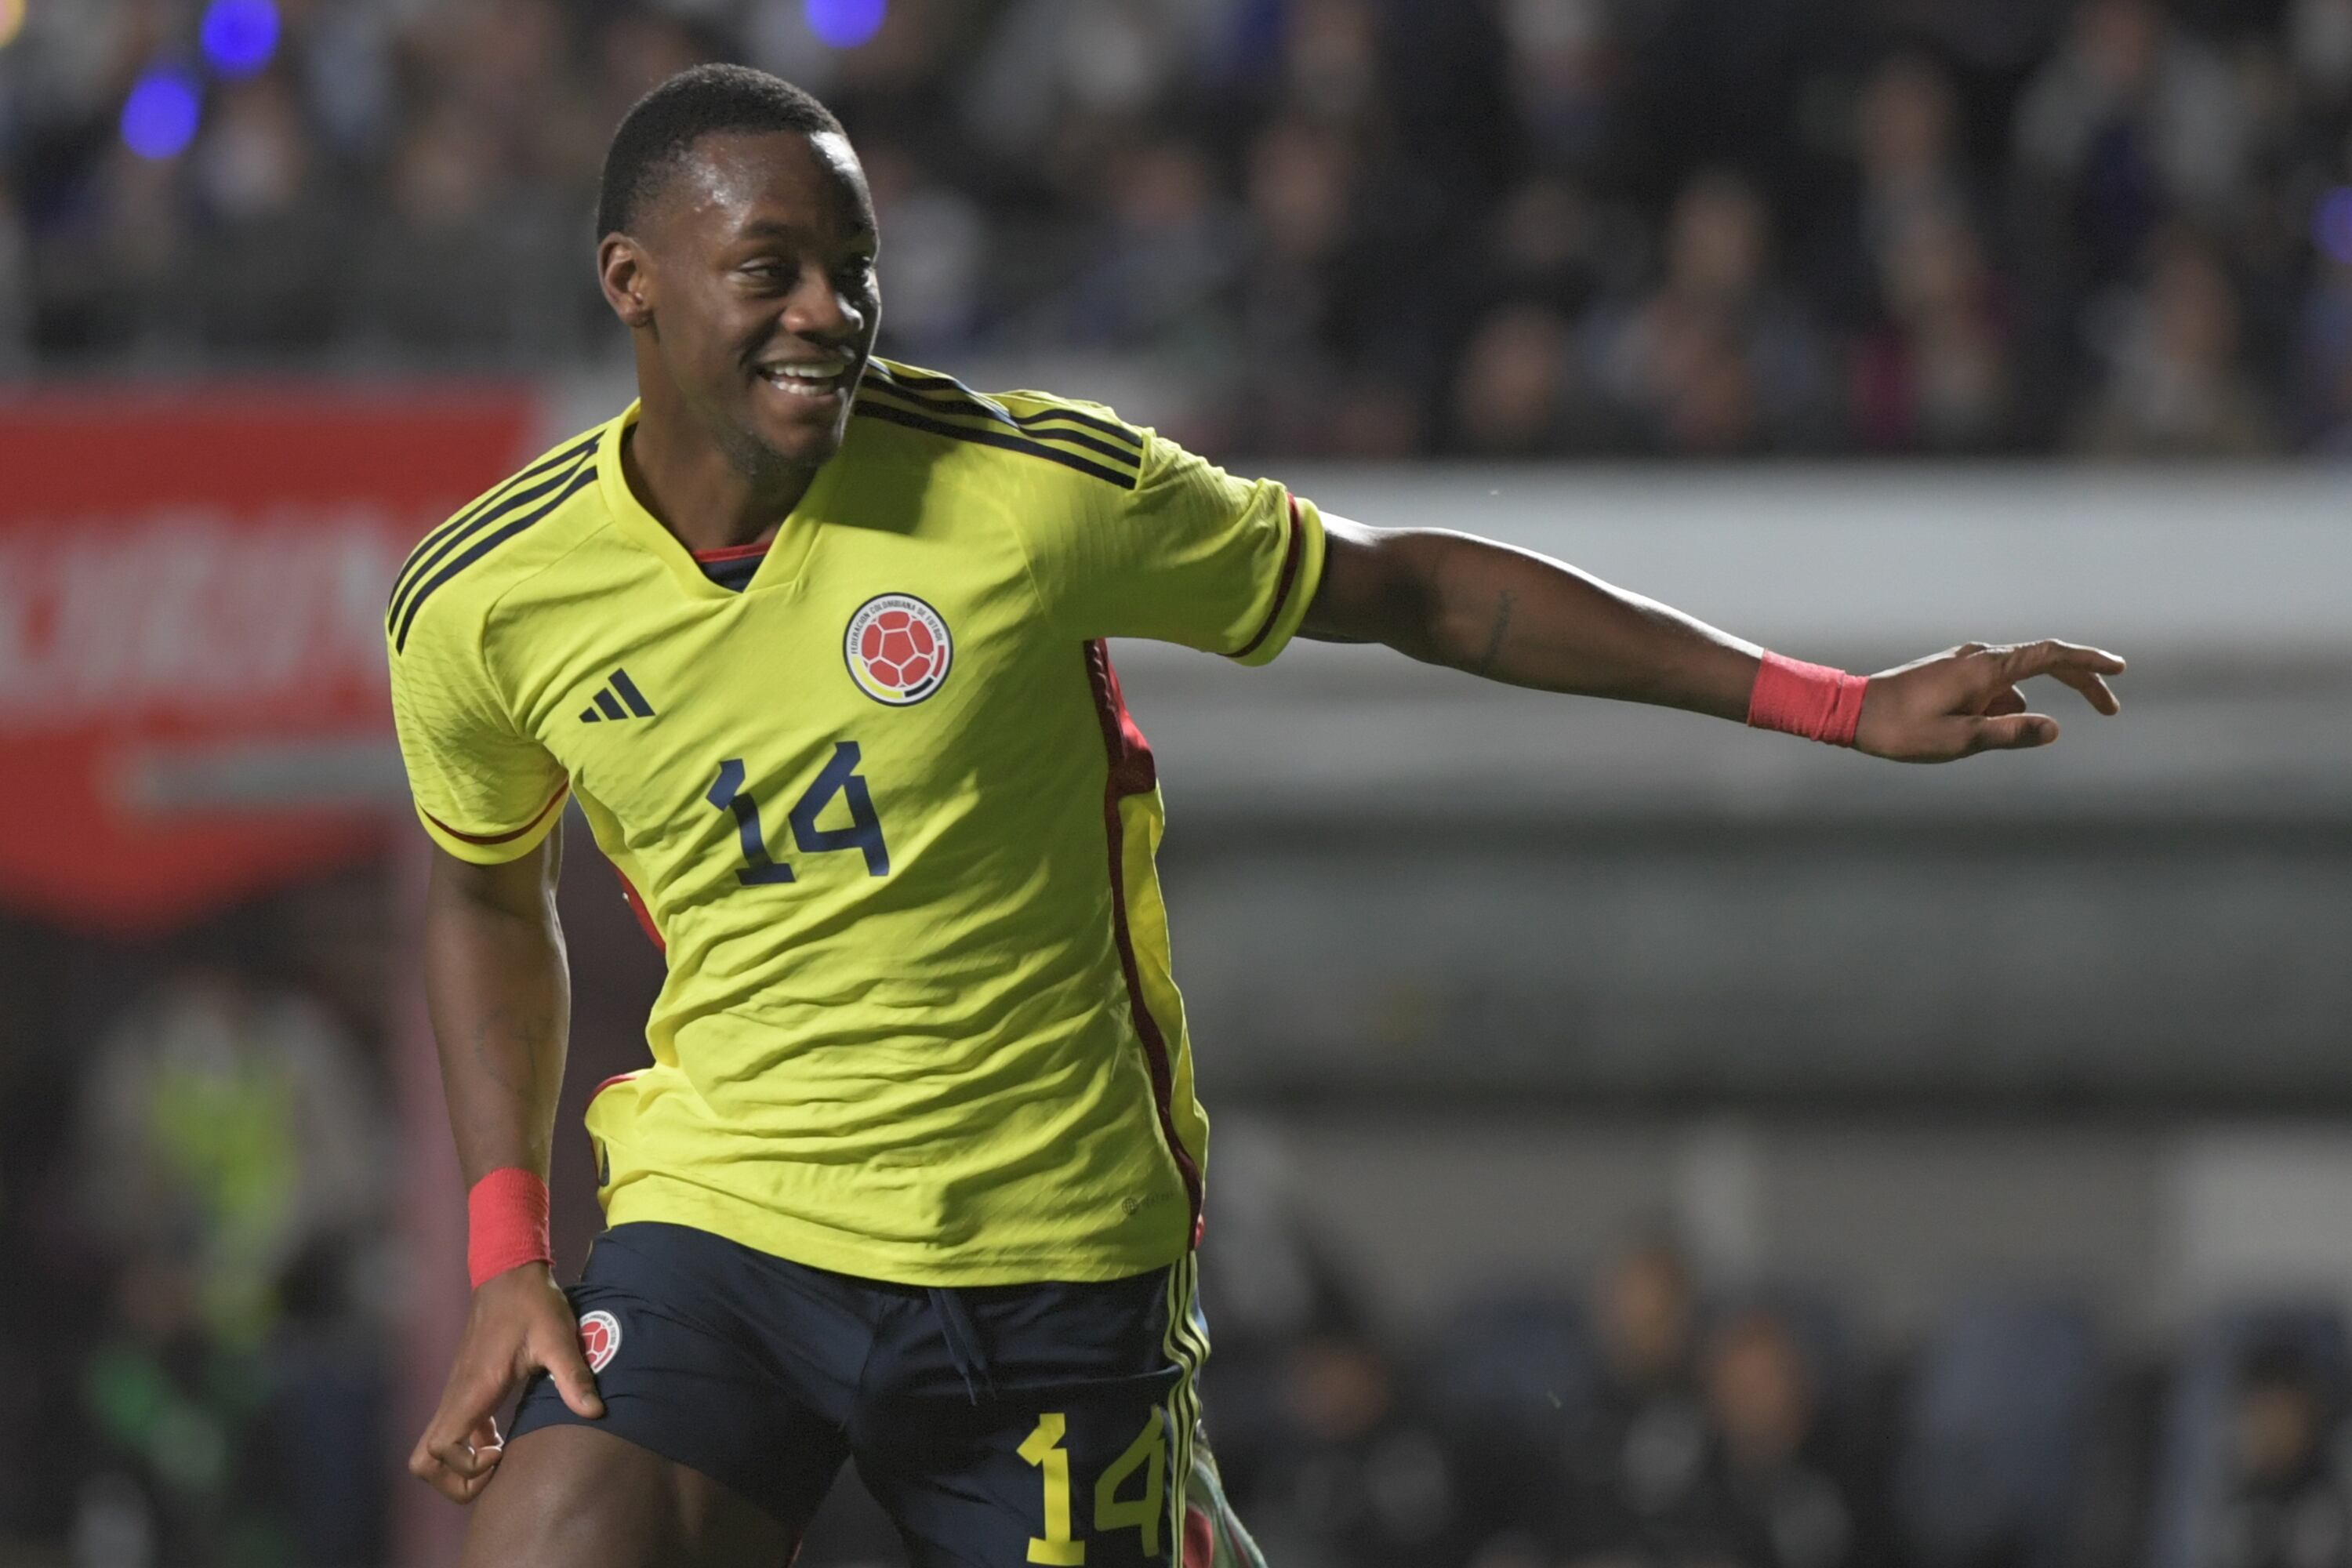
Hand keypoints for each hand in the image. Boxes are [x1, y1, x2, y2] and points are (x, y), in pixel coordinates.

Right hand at [407, 1264, 604, 1502]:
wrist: (509, 1273)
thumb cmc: (532, 1304)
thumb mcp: (558, 1337)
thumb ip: (573, 1376)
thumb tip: (595, 1412)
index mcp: (473, 1390)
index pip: (438, 1449)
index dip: (464, 1467)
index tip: (501, 1453)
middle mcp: (456, 1397)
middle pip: (423, 1460)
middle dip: (454, 1481)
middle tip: (496, 1468)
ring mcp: (456, 1395)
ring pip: (433, 1449)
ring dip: (461, 1465)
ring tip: (502, 1456)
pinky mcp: (465, 1390)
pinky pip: (453, 1433)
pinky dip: (469, 1448)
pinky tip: (502, 1441)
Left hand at [1855, 640, 2124, 762]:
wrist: (1851, 712)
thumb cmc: (1902, 730)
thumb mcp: (1960, 740)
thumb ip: (2009, 734)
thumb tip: (2055, 729)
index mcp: (1987, 669)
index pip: (2052, 655)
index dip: (2090, 661)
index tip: (2120, 669)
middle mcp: (1979, 657)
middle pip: (2045, 662)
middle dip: (2080, 683)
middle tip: (2111, 709)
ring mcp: (1964, 663)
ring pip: (2015, 681)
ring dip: (2025, 707)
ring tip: (1978, 739)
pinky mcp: (1951, 673)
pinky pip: (1991, 688)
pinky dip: (2000, 707)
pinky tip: (1973, 732)